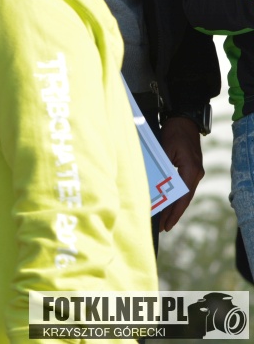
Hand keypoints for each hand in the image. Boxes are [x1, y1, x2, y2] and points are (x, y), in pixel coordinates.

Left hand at [158, 117, 203, 231]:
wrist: (184, 120)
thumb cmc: (174, 132)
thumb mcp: (165, 148)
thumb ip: (161, 166)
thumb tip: (153, 183)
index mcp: (191, 171)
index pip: (183, 197)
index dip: (174, 212)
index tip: (167, 224)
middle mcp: (195, 174)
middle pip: (184, 199)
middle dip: (173, 214)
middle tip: (162, 227)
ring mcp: (193, 172)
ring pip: (183, 194)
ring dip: (173, 207)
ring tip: (163, 220)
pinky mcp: (189, 169)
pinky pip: (182, 187)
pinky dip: (175, 197)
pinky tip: (167, 203)